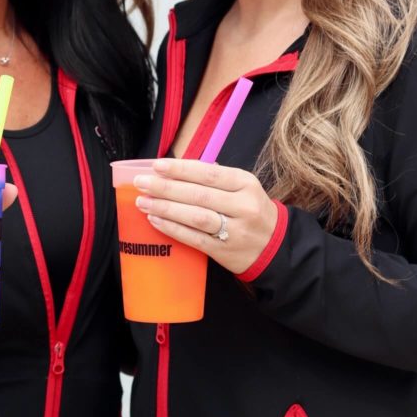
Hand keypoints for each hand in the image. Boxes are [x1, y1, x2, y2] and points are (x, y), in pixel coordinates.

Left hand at [133, 158, 277, 275]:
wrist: (275, 247)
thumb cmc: (251, 210)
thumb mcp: (243, 187)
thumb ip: (215, 178)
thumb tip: (175, 170)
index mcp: (245, 183)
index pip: (208, 174)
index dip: (181, 169)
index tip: (156, 165)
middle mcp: (242, 206)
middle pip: (199, 195)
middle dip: (166, 188)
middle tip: (141, 183)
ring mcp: (235, 230)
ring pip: (196, 217)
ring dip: (166, 209)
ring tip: (143, 202)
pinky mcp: (225, 251)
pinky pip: (194, 238)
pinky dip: (173, 229)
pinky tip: (156, 221)